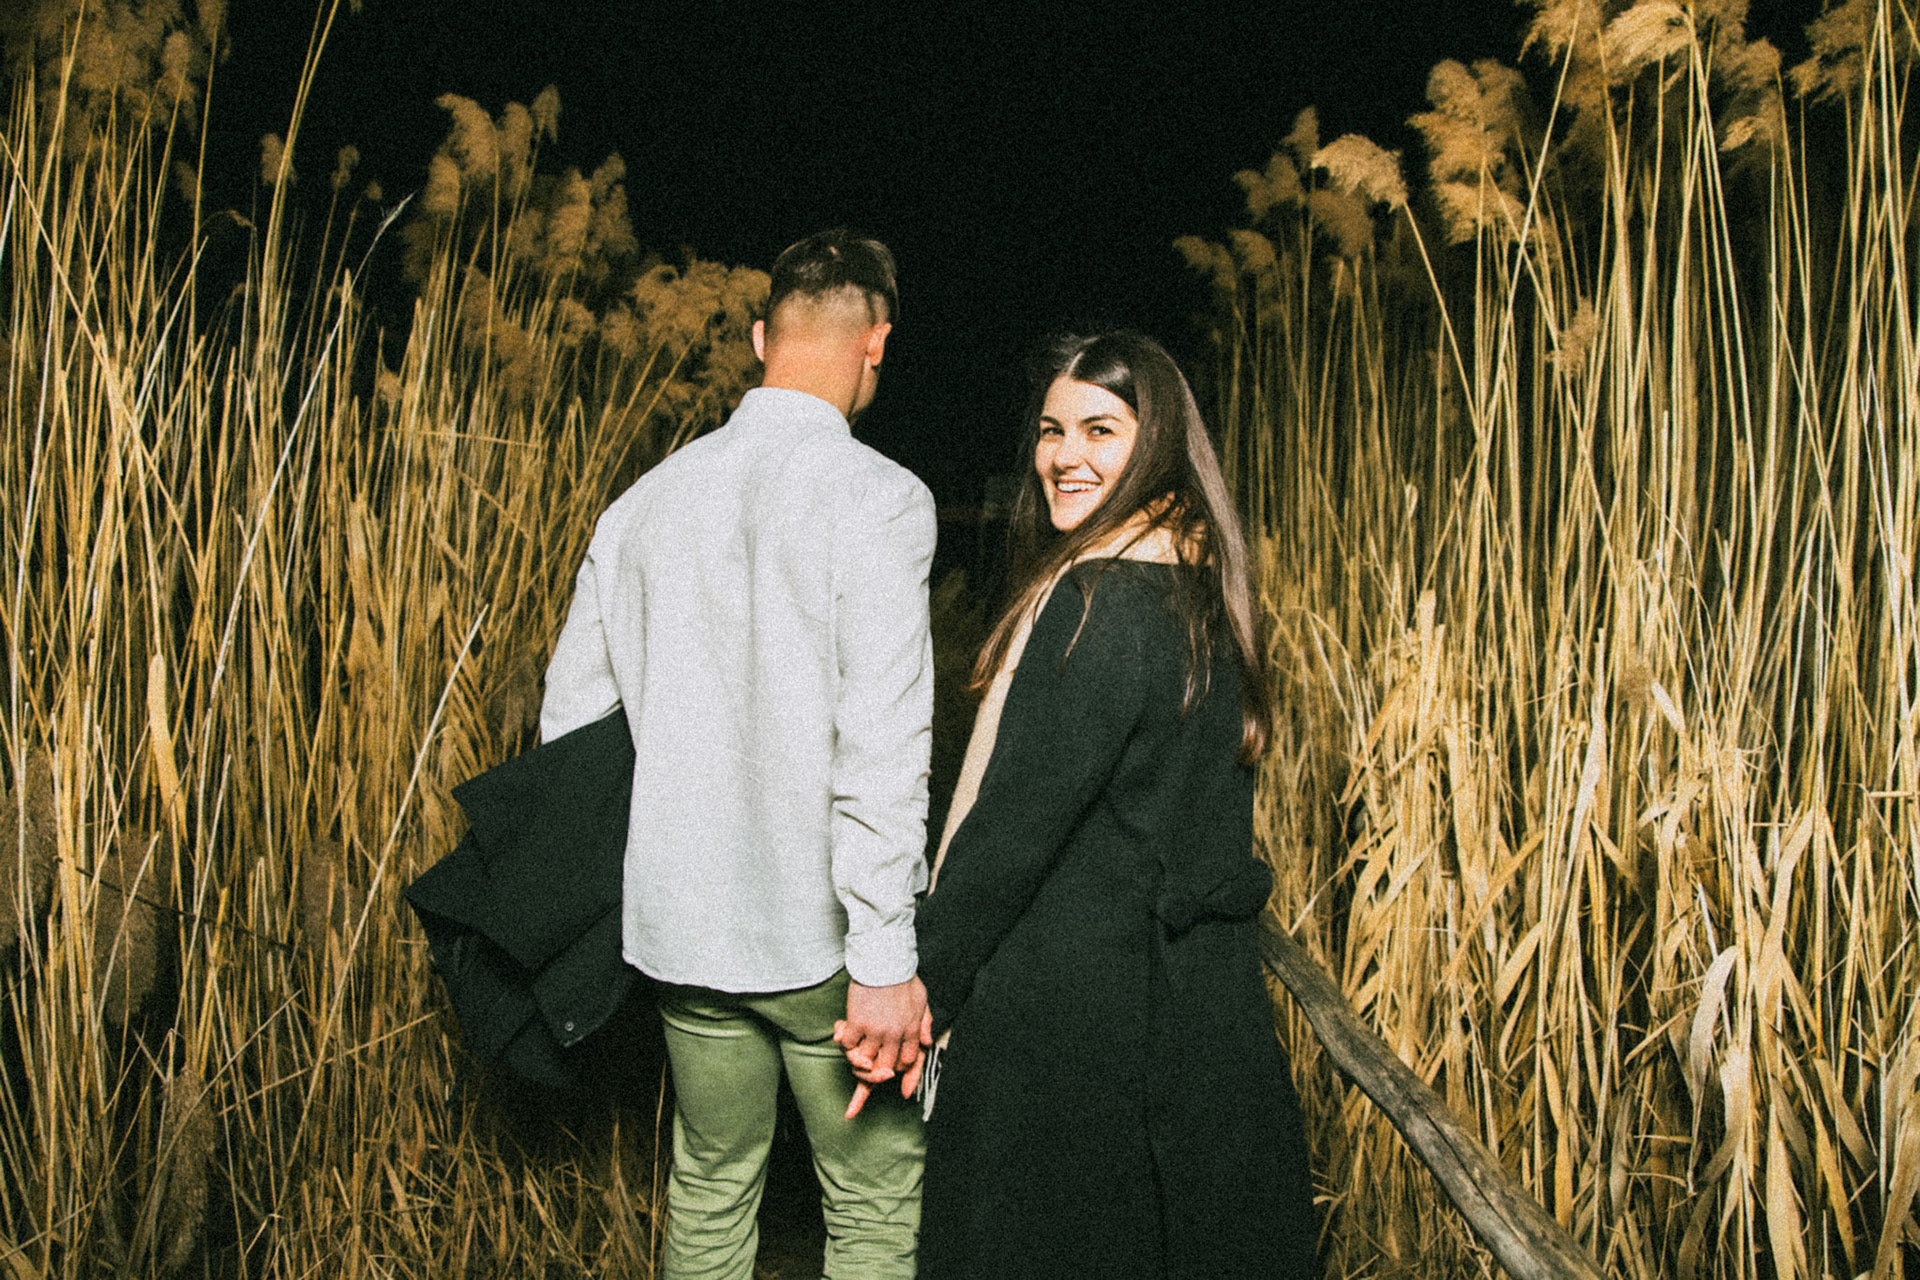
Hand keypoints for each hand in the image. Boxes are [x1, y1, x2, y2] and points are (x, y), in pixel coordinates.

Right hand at [834, 977, 931, 1117]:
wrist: (886, 961)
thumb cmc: (903, 977)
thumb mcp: (922, 999)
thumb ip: (925, 1023)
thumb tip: (926, 1042)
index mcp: (911, 1030)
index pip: (907, 1061)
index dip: (899, 1066)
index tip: (890, 1062)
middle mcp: (894, 1035)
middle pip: (885, 1066)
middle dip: (877, 1070)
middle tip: (869, 1061)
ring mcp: (875, 1030)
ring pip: (864, 1060)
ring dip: (858, 1056)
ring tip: (855, 1048)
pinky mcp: (858, 1023)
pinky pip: (848, 1044)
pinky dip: (845, 1042)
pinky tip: (845, 1032)